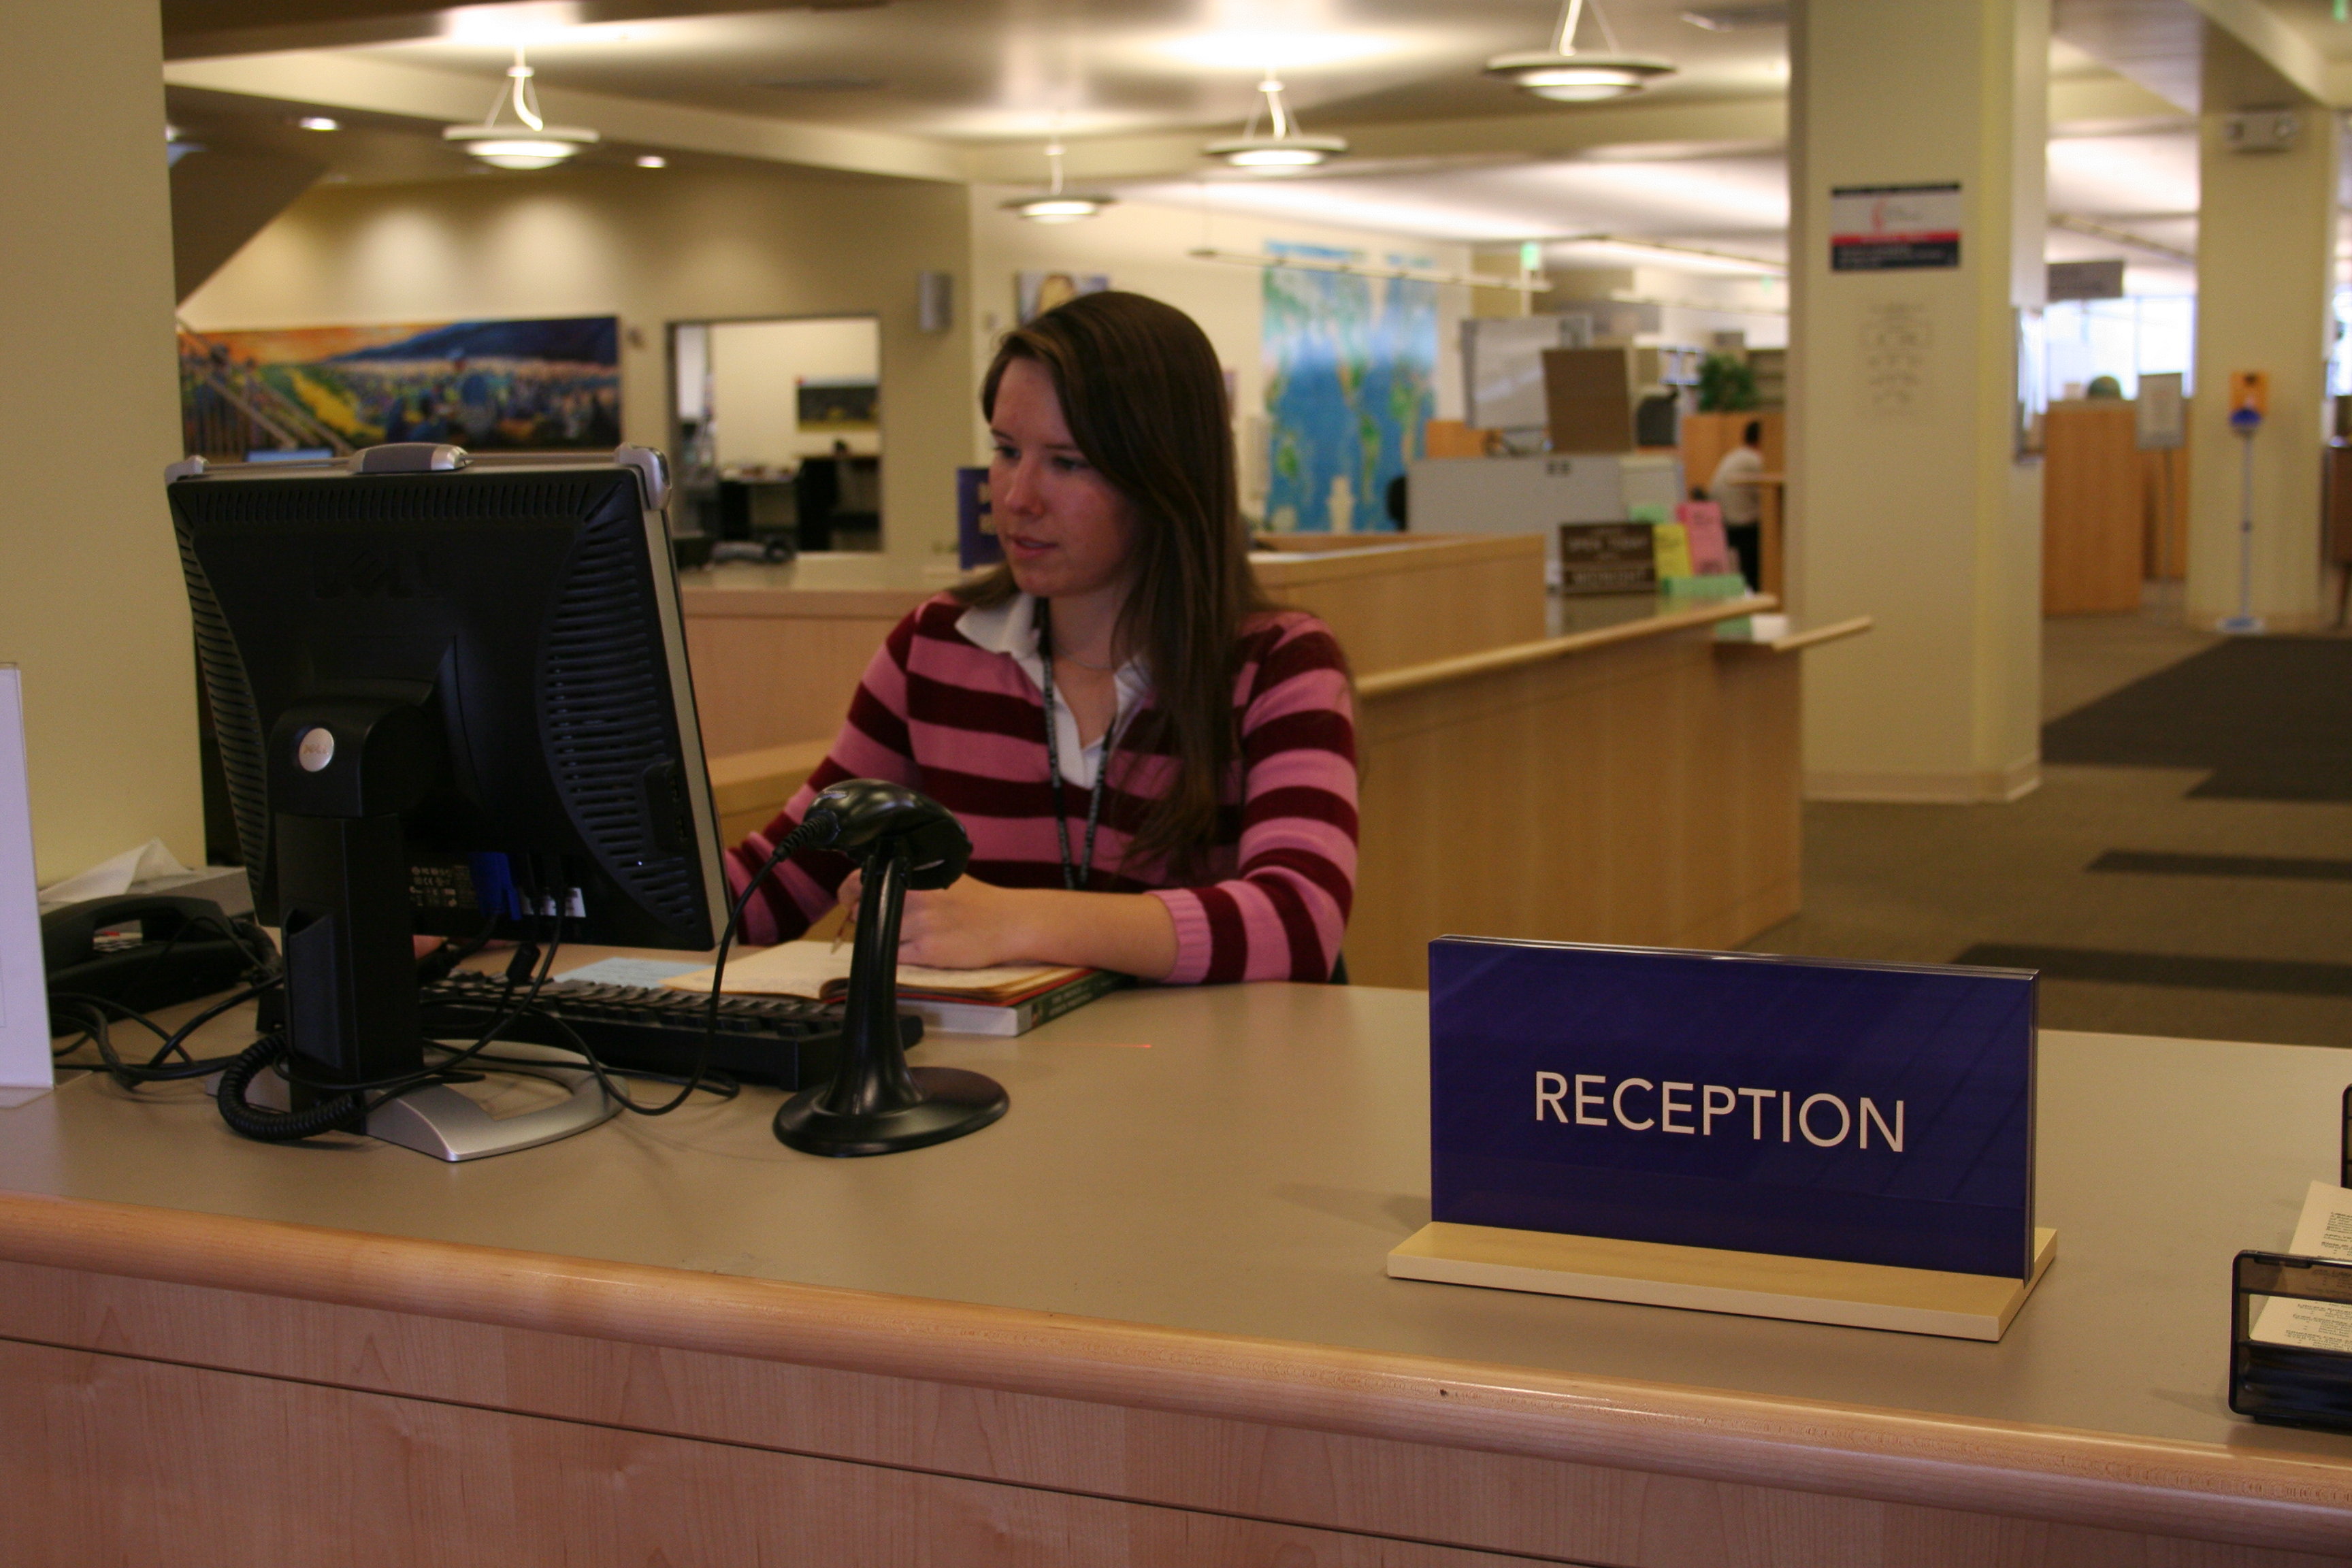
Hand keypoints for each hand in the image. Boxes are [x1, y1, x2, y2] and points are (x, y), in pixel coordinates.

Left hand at [836, 870, 1036, 969]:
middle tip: (883, 919)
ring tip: (907, 934)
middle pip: (864, 911)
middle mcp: (915, 895)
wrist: (1008, 923)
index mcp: (915, 872)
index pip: (861, 880)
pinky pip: (894, 957)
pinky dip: (897, 955)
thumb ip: (910, 876)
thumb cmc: (977, 900)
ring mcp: (920, 924)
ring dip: (882, 937)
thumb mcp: (943, 874)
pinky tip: (918, 948)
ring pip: (876, 935)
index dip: (848, 892)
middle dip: (866, 917)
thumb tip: (870, 884)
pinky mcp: (927, 951)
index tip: (848, 899)